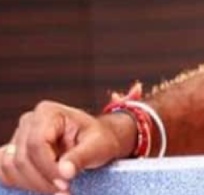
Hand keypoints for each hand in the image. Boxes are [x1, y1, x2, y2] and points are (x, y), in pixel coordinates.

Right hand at [0, 101, 134, 194]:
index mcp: (48, 113)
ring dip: (33, 184)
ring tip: (57, 189)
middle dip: (43, 179)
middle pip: (22, 158)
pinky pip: (6, 171)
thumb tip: (64, 171)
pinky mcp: (15, 152)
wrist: (98, 141)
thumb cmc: (100, 139)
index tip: (65, 182)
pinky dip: (22, 183)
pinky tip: (43, 185)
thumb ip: (81, 157)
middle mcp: (29, 121)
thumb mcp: (99, 146)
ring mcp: (19, 137)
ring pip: (11, 167)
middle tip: (64, 189)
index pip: (37, 144)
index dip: (48, 167)